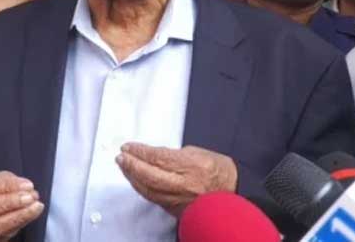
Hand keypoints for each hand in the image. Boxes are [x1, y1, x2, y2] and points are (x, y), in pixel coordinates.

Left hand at [116, 143, 237, 216]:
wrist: (233, 193)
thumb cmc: (219, 171)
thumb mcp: (199, 152)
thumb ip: (175, 154)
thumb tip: (155, 155)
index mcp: (192, 166)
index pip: (158, 158)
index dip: (140, 152)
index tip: (129, 147)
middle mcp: (184, 184)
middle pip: (149, 175)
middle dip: (132, 165)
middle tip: (121, 156)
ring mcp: (179, 198)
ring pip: (148, 189)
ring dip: (132, 176)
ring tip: (124, 166)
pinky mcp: (176, 208)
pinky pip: (153, 198)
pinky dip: (141, 187)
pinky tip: (135, 180)